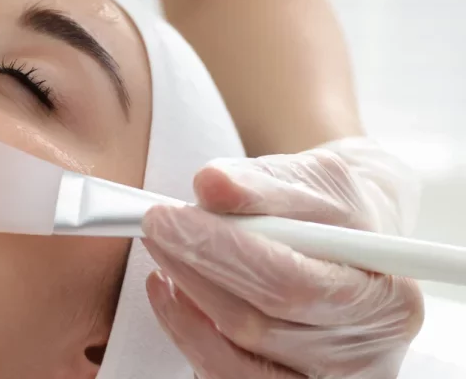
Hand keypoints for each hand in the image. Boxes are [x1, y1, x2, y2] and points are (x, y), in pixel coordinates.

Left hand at [142, 137, 424, 377]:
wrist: (351, 244)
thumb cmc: (336, 215)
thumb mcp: (313, 181)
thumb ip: (264, 182)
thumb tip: (211, 183)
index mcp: (386, 299)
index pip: (291, 283)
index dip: (221, 251)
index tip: (168, 217)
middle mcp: (364, 355)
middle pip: (258, 324)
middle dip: (193, 270)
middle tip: (155, 228)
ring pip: (233, 355)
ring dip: (183, 302)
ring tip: (163, 254)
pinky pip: (224, 377)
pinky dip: (188, 333)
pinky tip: (172, 293)